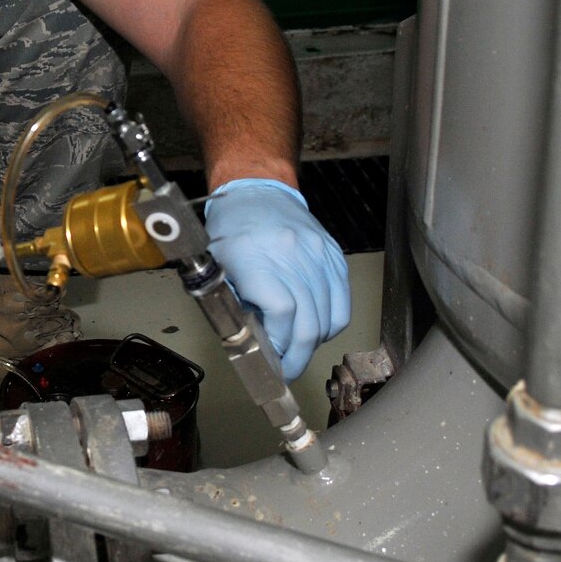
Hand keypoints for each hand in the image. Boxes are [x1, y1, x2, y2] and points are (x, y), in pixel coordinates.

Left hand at [204, 178, 350, 381]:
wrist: (256, 191)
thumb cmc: (231, 231)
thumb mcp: (219, 269)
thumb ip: (236, 307)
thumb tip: (256, 346)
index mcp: (256, 257)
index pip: (281, 311)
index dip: (279, 342)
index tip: (271, 358)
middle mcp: (290, 254)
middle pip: (308, 322)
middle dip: (298, 356)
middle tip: (286, 370)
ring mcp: (316, 254)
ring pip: (328, 318)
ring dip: (314, 344)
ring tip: (298, 351)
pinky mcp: (333, 256)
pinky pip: (342, 303)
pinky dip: (331, 325)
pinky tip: (316, 329)